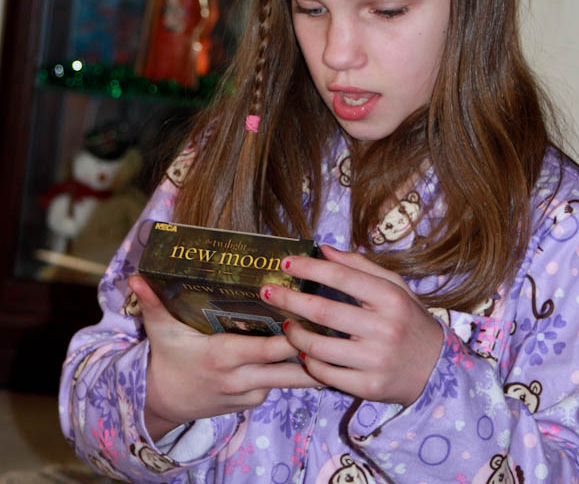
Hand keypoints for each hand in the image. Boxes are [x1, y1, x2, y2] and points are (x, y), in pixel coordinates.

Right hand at [128, 275, 320, 440]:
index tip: (312, 316)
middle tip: (339, 327)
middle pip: (288, 368)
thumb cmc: (167, 360)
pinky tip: (313, 352)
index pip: (267, 349)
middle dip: (313, 349)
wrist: (163, 404)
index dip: (292, 335)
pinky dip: (294, 372)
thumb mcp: (160, 331)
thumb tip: (137, 277)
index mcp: (223, 357)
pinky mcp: (251, 404)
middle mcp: (240, 379)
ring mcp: (248, 395)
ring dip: (311, 363)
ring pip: (289, 381)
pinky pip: (278, 387)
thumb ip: (153, 303)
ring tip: (338, 341)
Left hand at [261, 246, 443, 406]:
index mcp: (390, 298)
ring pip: (319, 347)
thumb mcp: (395, 287)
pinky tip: (303, 351)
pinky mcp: (368, 387)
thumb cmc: (409, 320)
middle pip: (324, 310)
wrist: (436, 369)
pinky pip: (326, 374)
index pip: (342, 277)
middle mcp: (384, 328)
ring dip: (294, 334)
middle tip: (267, 291)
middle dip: (288, 299)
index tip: (286, 263)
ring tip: (285, 324)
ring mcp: (376, 361)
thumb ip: (360, 266)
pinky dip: (309, 362)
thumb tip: (323, 250)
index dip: (310, 268)